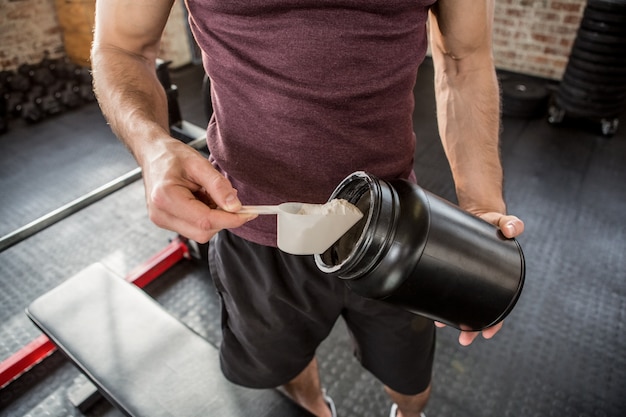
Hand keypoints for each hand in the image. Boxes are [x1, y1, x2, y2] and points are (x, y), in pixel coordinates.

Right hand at [140, 137, 256, 242]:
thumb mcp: (199, 163)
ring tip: (208, 194)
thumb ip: (218, 186)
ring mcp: (162, 220)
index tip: (249, 213)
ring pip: (200, 233)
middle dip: (223, 219)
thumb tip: (235, 206)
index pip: (205, 220)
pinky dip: (205, 217)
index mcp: (166, 197)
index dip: (231, 219)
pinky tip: (201, 200)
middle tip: (230, 199)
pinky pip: (194, 228)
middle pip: (203, 232)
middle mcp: (161, 214)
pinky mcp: (166, 222)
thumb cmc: (171, 155)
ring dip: (214, 217)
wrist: (153, 154)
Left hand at [437, 210, 524, 345]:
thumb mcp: (503, 223)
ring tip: (442, 326)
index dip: (495, 321)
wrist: (479, 217)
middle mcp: (485, 282)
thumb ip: (511, 224)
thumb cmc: (495, 224)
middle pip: (481, 311)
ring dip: (455, 318)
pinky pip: (450, 290)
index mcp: (501, 278)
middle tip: (464, 339)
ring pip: (463, 304)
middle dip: (473, 328)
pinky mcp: (455, 271)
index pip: (500, 305)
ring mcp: (469, 278)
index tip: (488, 333)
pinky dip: (443, 300)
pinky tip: (434, 308)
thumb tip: (513, 229)